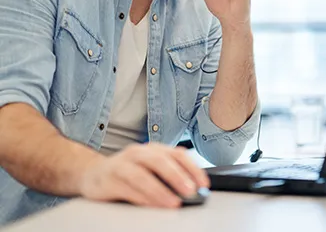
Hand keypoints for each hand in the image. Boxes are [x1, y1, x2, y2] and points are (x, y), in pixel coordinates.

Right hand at [79, 142, 209, 208]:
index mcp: (153, 149)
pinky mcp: (109, 178)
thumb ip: (168, 174)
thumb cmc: (127, 172)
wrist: (92, 174)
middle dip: (177, 176)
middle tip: (191, 191)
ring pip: (143, 175)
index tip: (203, 183)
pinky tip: (151, 205)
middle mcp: (139, 152)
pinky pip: (127, 187)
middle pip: (160, 161)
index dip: (192, 168)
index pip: (177, 154)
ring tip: (173, 202)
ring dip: (160, 189)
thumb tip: (193, 188)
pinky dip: (141, 197)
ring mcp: (123, 164)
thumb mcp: (149, 169)